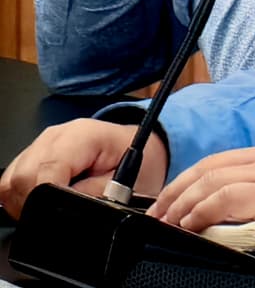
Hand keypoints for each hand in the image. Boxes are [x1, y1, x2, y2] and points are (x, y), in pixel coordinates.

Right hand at [0, 119, 167, 218]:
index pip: (47, 168)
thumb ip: (95, 195)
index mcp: (83, 136)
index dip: (46, 198)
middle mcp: (57, 135)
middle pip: (22, 176)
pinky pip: (13, 180)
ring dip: (25, 201)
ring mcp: (42, 143)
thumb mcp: (128, 184)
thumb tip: (68, 210)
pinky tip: (43, 202)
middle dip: (34, 204)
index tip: (54, 217)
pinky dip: (22, 196)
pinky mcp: (33, 155)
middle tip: (54, 218)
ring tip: (52, 210)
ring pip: (12, 179)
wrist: (143, 149)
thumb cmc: (139, 161)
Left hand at [147, 137, 254, 231]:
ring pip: (210, 181)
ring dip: (182, 202)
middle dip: (178, 188)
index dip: (195, 177)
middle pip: (209, 166)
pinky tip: (191, 224)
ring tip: (167, 220)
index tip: (180, 195)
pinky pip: (225, 200)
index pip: (224, 159)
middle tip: (159, 210)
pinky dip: (201, 210)